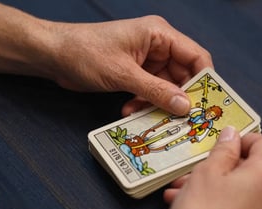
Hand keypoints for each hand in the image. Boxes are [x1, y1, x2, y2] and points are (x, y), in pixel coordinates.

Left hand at [47, 16, 212, 115]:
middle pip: (183, 75)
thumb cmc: (86, 53)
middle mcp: (157, 47)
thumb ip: (156, 90)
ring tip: (146, 115)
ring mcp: (147, 61)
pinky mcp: (136, 74)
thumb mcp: (123, 74)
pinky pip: (150, 92)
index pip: (196, 56)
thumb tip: (185, 106)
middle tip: (179, 119)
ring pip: (166, 87)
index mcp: (160, 35)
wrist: (54, 55)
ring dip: (158, 103)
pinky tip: (130, 109)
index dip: (205, 79)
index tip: (207, 104)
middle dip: (179, 97)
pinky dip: (144, 102)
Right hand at [164, 127, 261, 208]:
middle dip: (219, 166)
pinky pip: (241, 207)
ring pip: (241, 188)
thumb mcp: (207, 171)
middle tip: (194, 170)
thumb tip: (232, 134)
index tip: (220, 145)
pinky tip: (191, 204)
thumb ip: (223, 148)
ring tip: (183, 190)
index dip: (241, 139)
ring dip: (213, 184)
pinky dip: (220, 201)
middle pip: (251, 167)